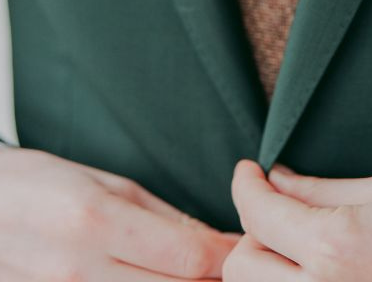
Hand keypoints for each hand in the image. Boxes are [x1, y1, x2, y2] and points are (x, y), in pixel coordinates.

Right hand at [0, 147, 238, 279]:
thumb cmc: (41, 184)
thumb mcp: (105, 184)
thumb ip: (160, 217)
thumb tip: (213, 242)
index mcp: (96, 220)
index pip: (188, 255)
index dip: (226, 257)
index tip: (245, 249)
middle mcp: (77, 269)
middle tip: (231, 271)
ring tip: (194, 277)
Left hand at [226, 159, 371, 281]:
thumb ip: (321, 190)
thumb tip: (277, 179)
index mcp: (336, 246)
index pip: (258, 214)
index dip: (246, 185)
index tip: (250, 171)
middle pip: (244, 266)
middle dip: (253, 230)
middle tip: (275, 205)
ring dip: (267, 266)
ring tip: (294, 238)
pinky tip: (317, 267)